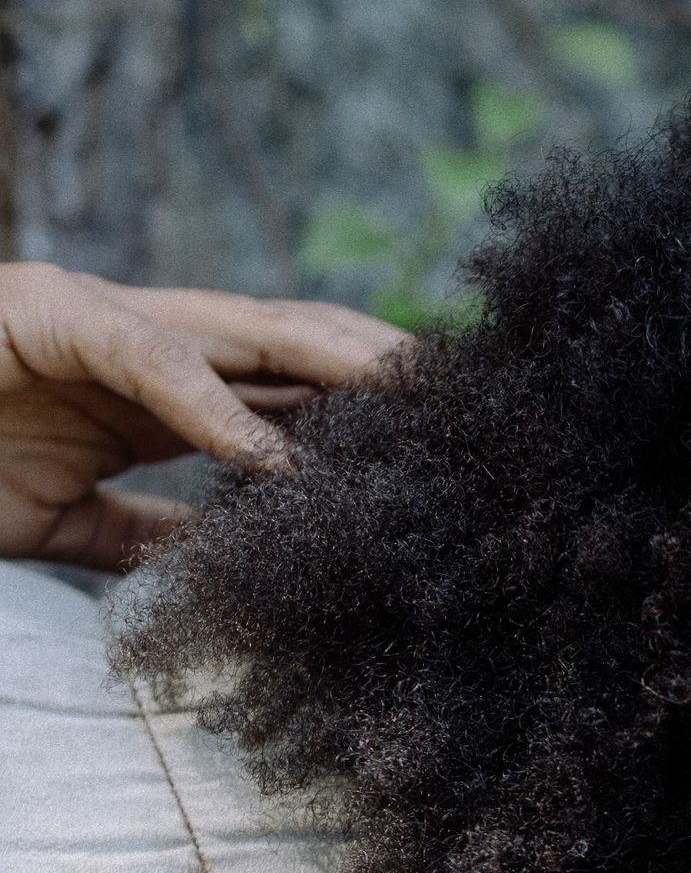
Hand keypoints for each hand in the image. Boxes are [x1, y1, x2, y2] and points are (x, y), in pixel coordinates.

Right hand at [0, 262, 404, 570]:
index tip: (436, 438)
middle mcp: (149, 341)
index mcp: (161, 386)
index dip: (363, 400)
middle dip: (377, 367)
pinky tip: (271, 456)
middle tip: (457, 405)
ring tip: (405, 400)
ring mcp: (103, 319)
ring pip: (246, 329)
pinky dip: (215, 407)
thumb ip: (138, 529)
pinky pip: (151, 359)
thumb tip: (209, 559)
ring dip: (332, 361)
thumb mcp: (65, 517)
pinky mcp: (51, 314)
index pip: (285, 379)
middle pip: (292, 341)